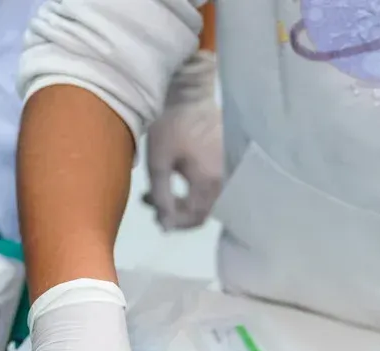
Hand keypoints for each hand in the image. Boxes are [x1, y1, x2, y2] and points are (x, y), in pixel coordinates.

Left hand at [144, 51, 223, 230]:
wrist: (188, 93)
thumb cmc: (169, 125)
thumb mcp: (158, 164)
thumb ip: (161, 198)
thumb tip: (166, 228)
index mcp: (210, 181)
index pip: (195, 217)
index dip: (174, 222)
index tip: (155, 216)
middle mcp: (226, 178)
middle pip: (203, 211)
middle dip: (176, 211)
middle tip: (149, 200)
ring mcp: (230, 169)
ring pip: (207, 199)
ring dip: (183, 200)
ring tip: (155, 190)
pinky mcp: (228, 160)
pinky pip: (213, 185)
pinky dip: (193, 187)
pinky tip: (174, 178)